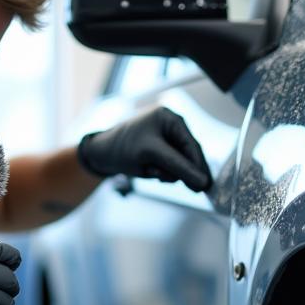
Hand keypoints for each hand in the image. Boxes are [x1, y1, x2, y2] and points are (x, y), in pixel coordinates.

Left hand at [77, 105, 211, 191]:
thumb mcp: (151, 155)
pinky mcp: (160, 151)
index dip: (199, 167)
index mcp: (170, 118)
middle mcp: (171, 126)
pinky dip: (161, 173)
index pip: (192, 145)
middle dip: (177, 170)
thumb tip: (202, 181)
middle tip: (178, 184)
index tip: (205, 186)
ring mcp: (166, 139)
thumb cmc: (121, 148)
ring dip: (166, 172)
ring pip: (179, 164)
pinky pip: (169, 167)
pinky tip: (148, 171)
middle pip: (188, 155)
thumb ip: (178, 166)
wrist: (100, 154)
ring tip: (149, 170)